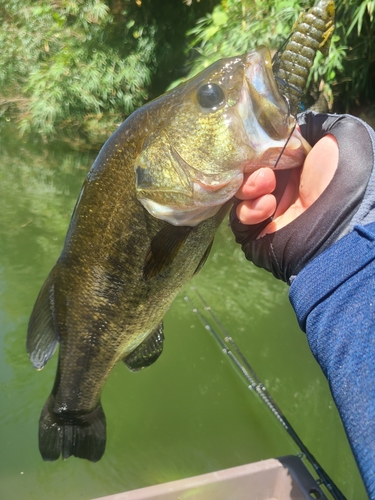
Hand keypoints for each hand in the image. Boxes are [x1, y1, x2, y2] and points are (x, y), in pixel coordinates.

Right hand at [230, 111, 374, 282]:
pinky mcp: (258, 234)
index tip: (258, 142)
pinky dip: (249, 210)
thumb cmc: (345, 176)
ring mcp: (270, 212)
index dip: (259, 144)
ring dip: (249, 185)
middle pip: (248, 170)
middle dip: (250, 165)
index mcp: (301, 166)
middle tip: (263, 167)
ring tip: (265, 186)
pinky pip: (239, 220)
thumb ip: (314, 123)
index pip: (266, 150)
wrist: (342, 224)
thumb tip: (287, 128)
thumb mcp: (343, 132)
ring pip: (240, 193)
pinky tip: (267, 208)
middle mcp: (284, 188)